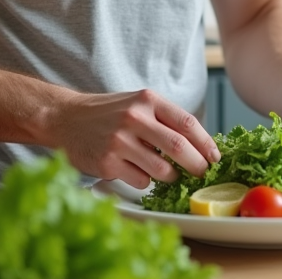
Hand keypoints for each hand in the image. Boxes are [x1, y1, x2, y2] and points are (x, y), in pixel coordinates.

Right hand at [45, 88, 220, 188]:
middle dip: (197, 165)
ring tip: (167, 173)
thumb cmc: (109, 113)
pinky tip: (135, 169)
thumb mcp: (138, 104)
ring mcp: (120, 140)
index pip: (187, 123)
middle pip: (179, 148)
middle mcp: (135, 117)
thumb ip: (165, 119)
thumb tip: (201, 145)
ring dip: (171, 177)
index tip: (215, 157)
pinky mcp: (108, 162)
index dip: (206, 143)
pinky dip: (145, 180)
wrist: (66, 118)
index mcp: (148, 100)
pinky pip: (141, 180)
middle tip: (202, 173)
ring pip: (162, 170)